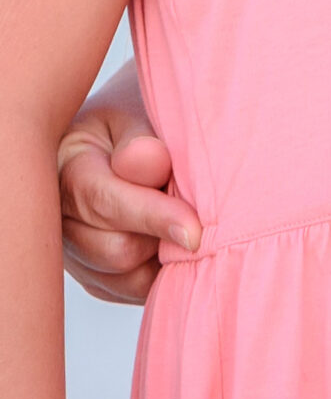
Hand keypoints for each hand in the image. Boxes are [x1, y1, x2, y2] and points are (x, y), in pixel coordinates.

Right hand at [60, 65, 195, 303]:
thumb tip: (147, 162)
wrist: (151, 128)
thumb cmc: (154, 114)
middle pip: (112, 248)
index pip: (102, 199)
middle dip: (162, 235)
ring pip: (124, 274)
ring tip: (189, 216)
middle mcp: (60, 212)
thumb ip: (148, 138)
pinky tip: (178, 240)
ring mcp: (74, 246)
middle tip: (203, 212)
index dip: (152, 216)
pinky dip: (161, 270)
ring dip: (163, 253)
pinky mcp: (96, 271)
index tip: (195, 230)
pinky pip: (132, 287)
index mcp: (68, 162)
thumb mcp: (149, 110)